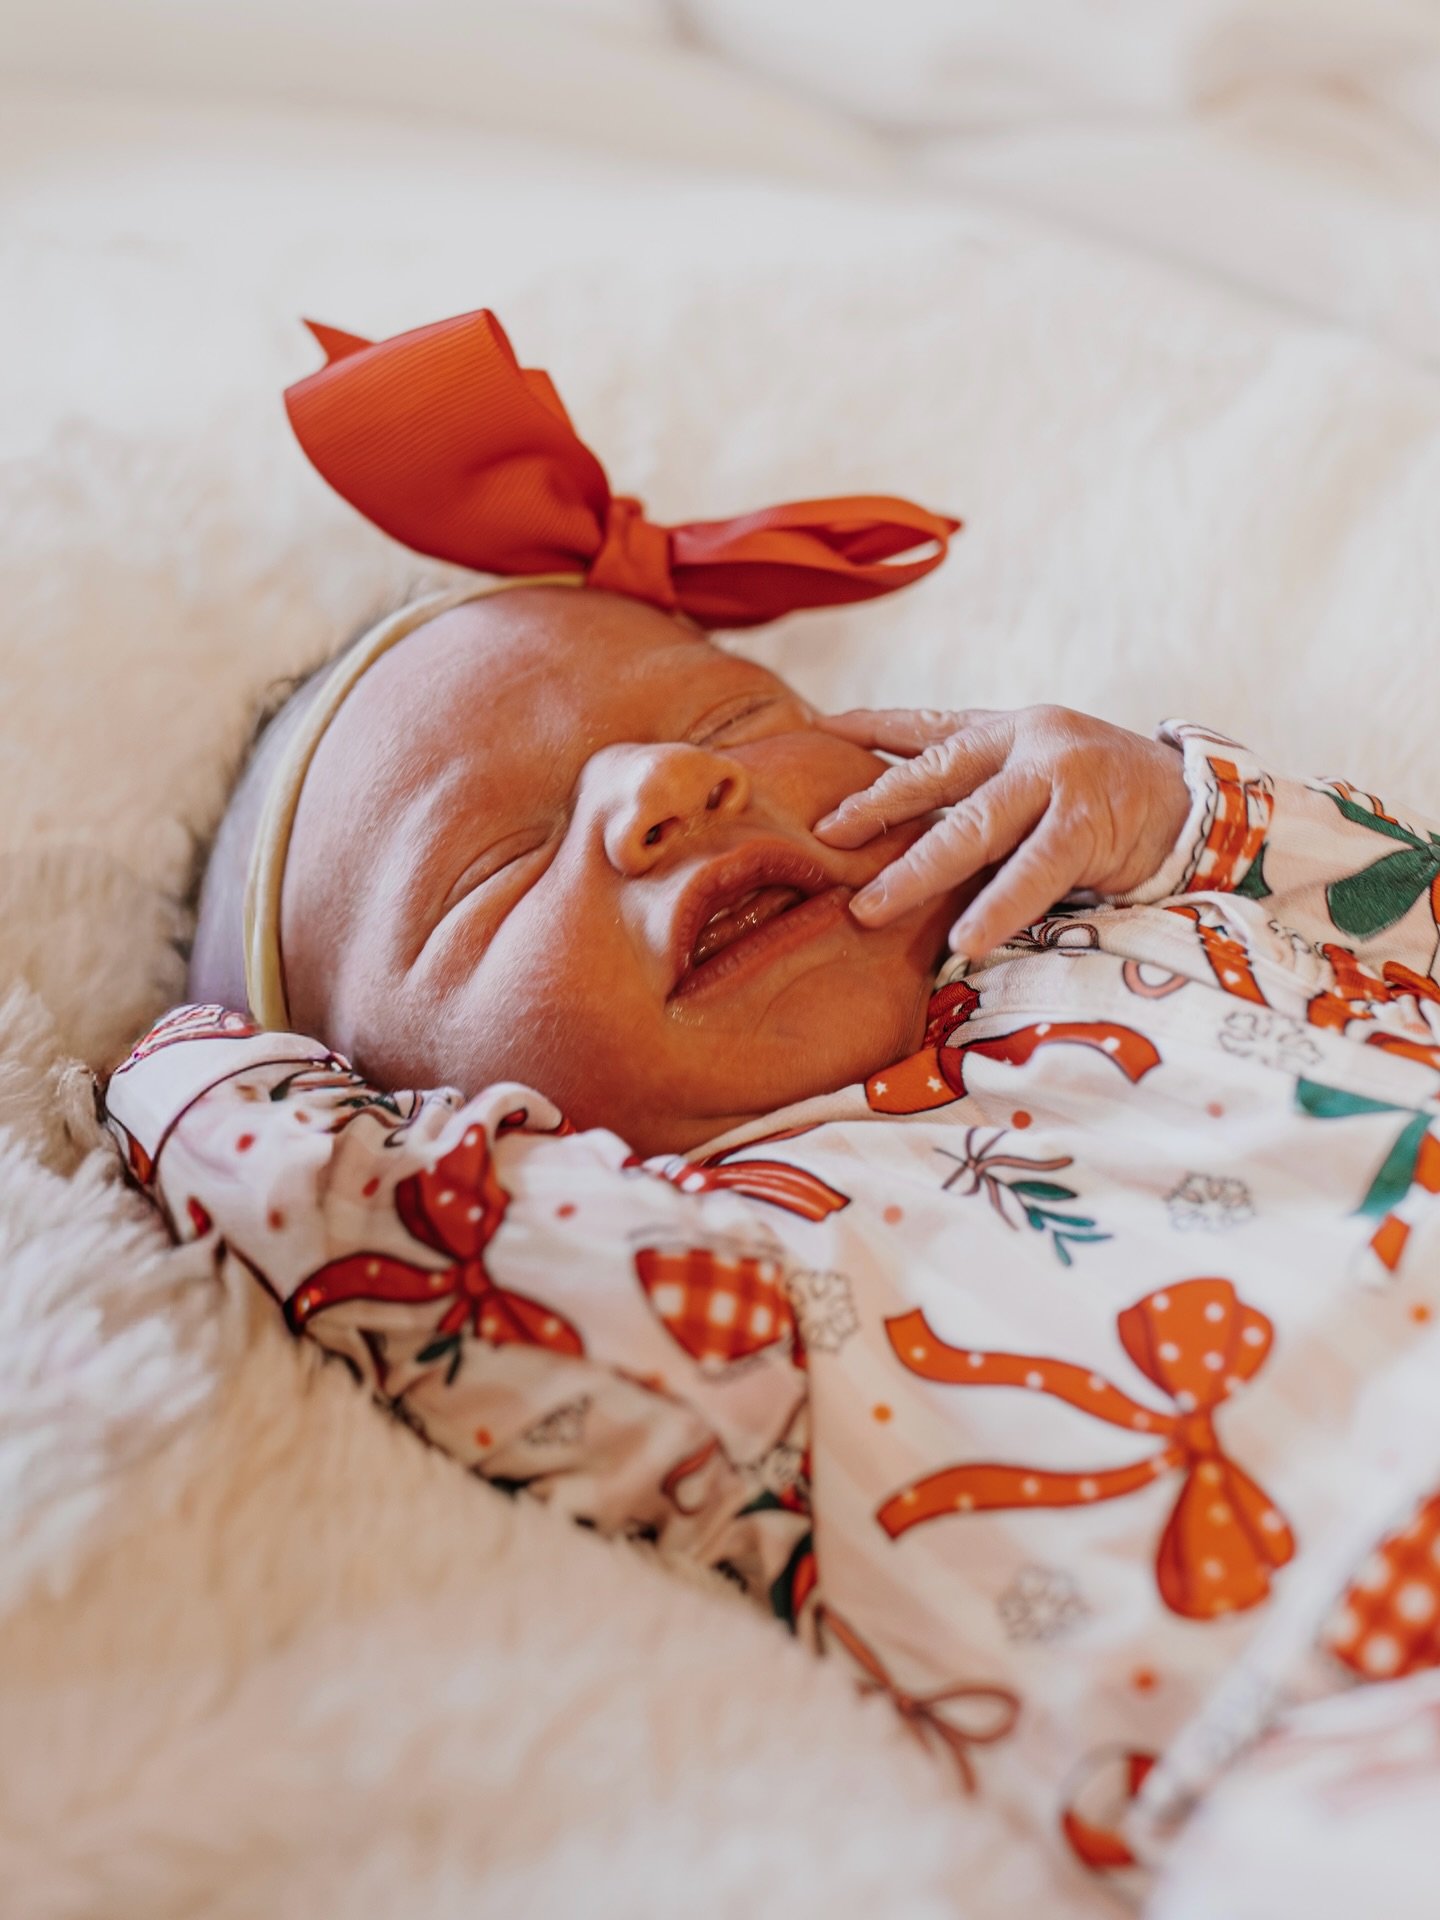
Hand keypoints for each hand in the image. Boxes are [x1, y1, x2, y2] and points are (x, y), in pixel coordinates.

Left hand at [813, 704, 1190, 957]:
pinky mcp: (1090, 823)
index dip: (872, 729)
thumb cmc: (1109, 802)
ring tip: (870, 909)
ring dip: (918, 872)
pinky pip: (1034, 872)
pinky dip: (997, 908)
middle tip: (825, 836)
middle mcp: (1029, 743)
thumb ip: (982, 794)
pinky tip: (965, 940)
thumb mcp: (1039, 779)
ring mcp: (1060, 779)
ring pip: (975, 827)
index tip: (817, 729)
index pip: (929, 727)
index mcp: (1010, 730)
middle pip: (937, 775)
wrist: (1202, 806)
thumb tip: (902, 829)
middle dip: (876, 807)